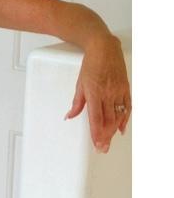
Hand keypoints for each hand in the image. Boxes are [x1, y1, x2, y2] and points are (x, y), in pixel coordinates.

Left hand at [64, 36, 130, 152]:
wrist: (104, 49)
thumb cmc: (90, 65)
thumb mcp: (79, 84)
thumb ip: (76, 103)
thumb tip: (69, 116)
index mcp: (94, 93)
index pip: (95, 119)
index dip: (96, 134)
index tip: (96, 144)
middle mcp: (107, 93)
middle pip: (108, 121)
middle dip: (105, 137)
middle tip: (102, 148)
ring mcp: (118, 91)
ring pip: (117, 116)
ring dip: (113, 130)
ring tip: (109, 141)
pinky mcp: (126, 88)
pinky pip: (127, 107)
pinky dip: (125, 119)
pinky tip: (121, 128)